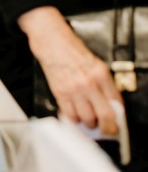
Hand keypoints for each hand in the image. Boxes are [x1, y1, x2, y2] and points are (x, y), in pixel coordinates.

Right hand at [19, 7, 122, 134]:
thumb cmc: (72, 50)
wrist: (52, 42)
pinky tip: (75, 114)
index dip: (118, 116)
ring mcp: (74, 90)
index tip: (116, 121)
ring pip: (87, 119)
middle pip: (105, 116)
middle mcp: (89, 83)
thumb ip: (104, 84)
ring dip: (89, 123)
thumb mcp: (96, 64)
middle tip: (106, 129)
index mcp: (101, 74)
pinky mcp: (60, 93)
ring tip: (88, 118)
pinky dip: (74, 119)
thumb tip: (110, 104)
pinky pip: (70, 116)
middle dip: (107, 127)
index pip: (116, 103)